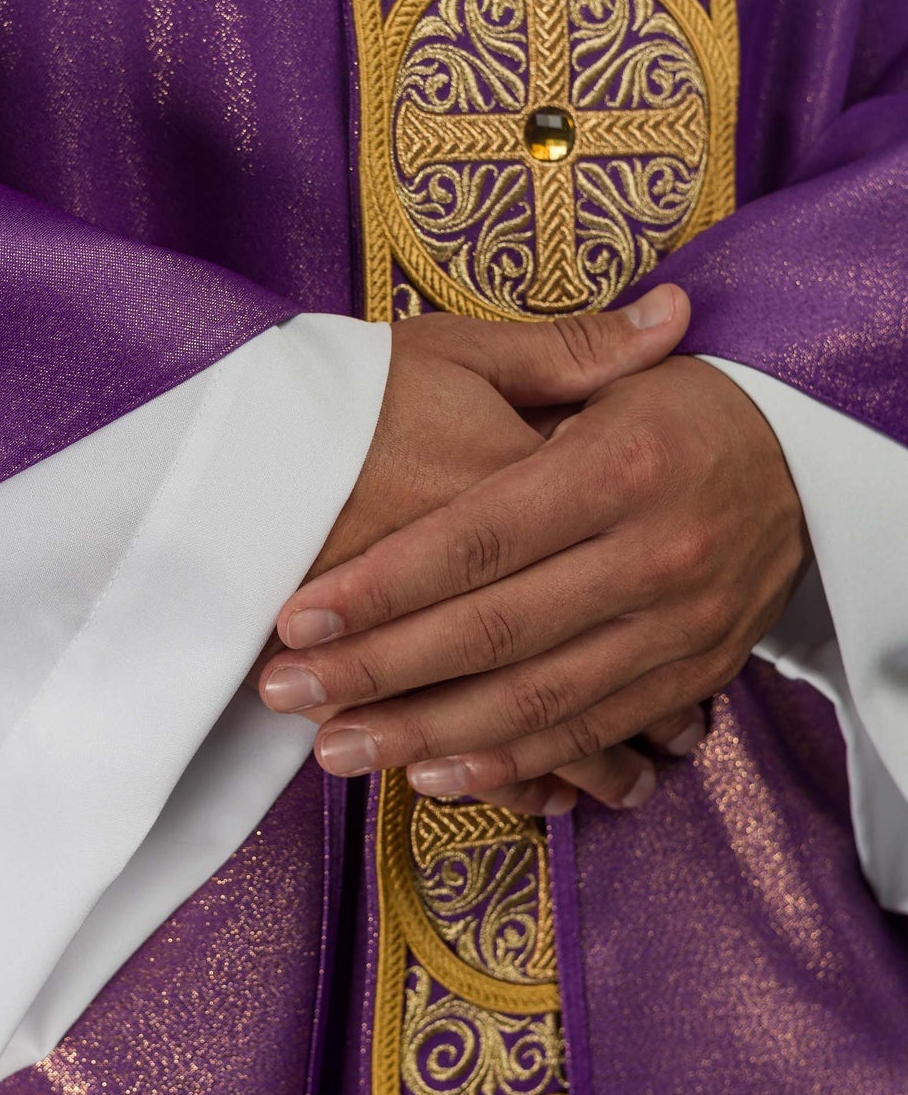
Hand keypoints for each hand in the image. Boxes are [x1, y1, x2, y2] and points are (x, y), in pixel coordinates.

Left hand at [257, 287, 691, 810]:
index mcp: (618, 468)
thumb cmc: (683, 409)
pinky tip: (436, 773)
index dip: (382, 584)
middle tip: (285, 693)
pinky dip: (514, 760)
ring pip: (538, 698)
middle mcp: (654, 555)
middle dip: (379, 670)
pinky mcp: (691, 674)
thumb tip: (520, 321)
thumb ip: (563, 355)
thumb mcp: (617, 372)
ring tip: (336, 749)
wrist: (808, 472)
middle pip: (496, 630)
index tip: (296, 618)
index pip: (479, 538)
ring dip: (428, 733)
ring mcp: (678, 626)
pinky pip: (592, 730)